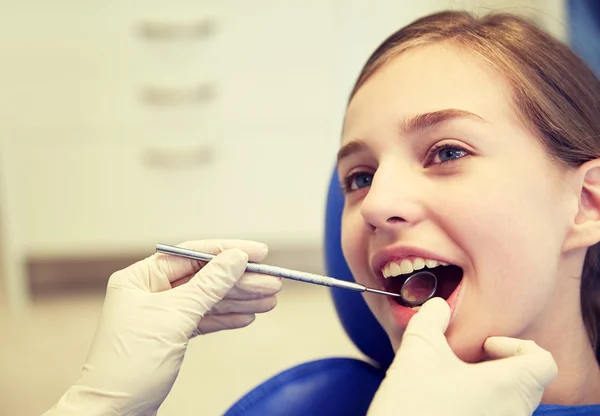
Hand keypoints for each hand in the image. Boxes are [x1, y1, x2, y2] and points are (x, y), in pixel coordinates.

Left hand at [44, 239, 280, 415]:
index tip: (258, 251)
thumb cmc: (128, 366)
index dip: (227, 251)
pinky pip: (204, 319)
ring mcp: (161, 314)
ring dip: (239, 300)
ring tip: (269, 300)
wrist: (113, 414)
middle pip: (204, 278)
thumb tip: (235, 258)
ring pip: (208, 300)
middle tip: (272, 282)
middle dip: (240, 281)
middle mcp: (150, 292)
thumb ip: (209, 285)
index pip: (191, 254)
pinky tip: (247, 316)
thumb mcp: (175, 318)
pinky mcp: (171, 335)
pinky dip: (226, 319)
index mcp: (140, 279)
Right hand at [368, 298, 557, 415]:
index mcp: (510, 386)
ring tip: (448, 381)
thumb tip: (437, 306)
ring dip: (484, 386)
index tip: (484, 345)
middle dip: (495, 363)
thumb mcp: (419, 349)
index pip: (542, 361)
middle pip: (525, 380)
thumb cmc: (414, 407)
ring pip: (508, 402)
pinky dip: (476, 405)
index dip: (515, 344)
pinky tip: (442, 402)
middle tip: (463, 360)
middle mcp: (514, 413)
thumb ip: (431, 319)